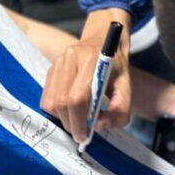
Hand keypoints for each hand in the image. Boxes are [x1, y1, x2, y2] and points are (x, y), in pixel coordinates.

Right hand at [42, 9, 131, 141]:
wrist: (102, 39)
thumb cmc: (116, 65)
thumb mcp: (127, 86)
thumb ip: (120, 108)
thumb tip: (99, 125)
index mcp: (92, 61)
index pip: (77, 97)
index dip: (79, 121)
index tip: (85, 136)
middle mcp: (70, 59)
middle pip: (61, 101)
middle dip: (70, 123)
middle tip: (81, 133)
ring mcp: (58, 62)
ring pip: (50, 101)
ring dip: (62, 118)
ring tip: (76, 120)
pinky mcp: (51, 68)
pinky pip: (47, 96)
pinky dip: (56, 109)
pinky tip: (70, 109)